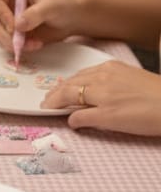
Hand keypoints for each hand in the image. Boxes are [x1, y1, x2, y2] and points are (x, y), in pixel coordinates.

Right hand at [0, 0, 81, 53]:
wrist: (72, 18)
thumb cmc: (62, 5)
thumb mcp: (51, 6)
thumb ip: (34, 14)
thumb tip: (18, 26)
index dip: (0, 14)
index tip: (14, 26)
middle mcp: (4, 6)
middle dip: (6, 34)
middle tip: (21, 41)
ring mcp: (7, 21)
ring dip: (14, 43)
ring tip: (35, 44)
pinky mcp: (13, 35)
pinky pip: (6, 44)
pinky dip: (19, 48)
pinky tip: (35, 45)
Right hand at [42, 62, 160, 135]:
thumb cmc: (146, 116)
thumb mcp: (113, 122)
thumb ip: (87, 119)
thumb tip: (70, 118)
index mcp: (96, 89)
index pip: (66, 93)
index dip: (53, 101)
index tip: (44, 108)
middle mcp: (101, 75)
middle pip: (71, 82)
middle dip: (57, 91)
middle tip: (47, 100)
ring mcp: (113, 70)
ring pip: (82, 74)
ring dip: (68, 83)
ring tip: (62, 91)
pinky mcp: (123, 68)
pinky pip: (95, 69)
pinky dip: (83, 76)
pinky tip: (85, 80)